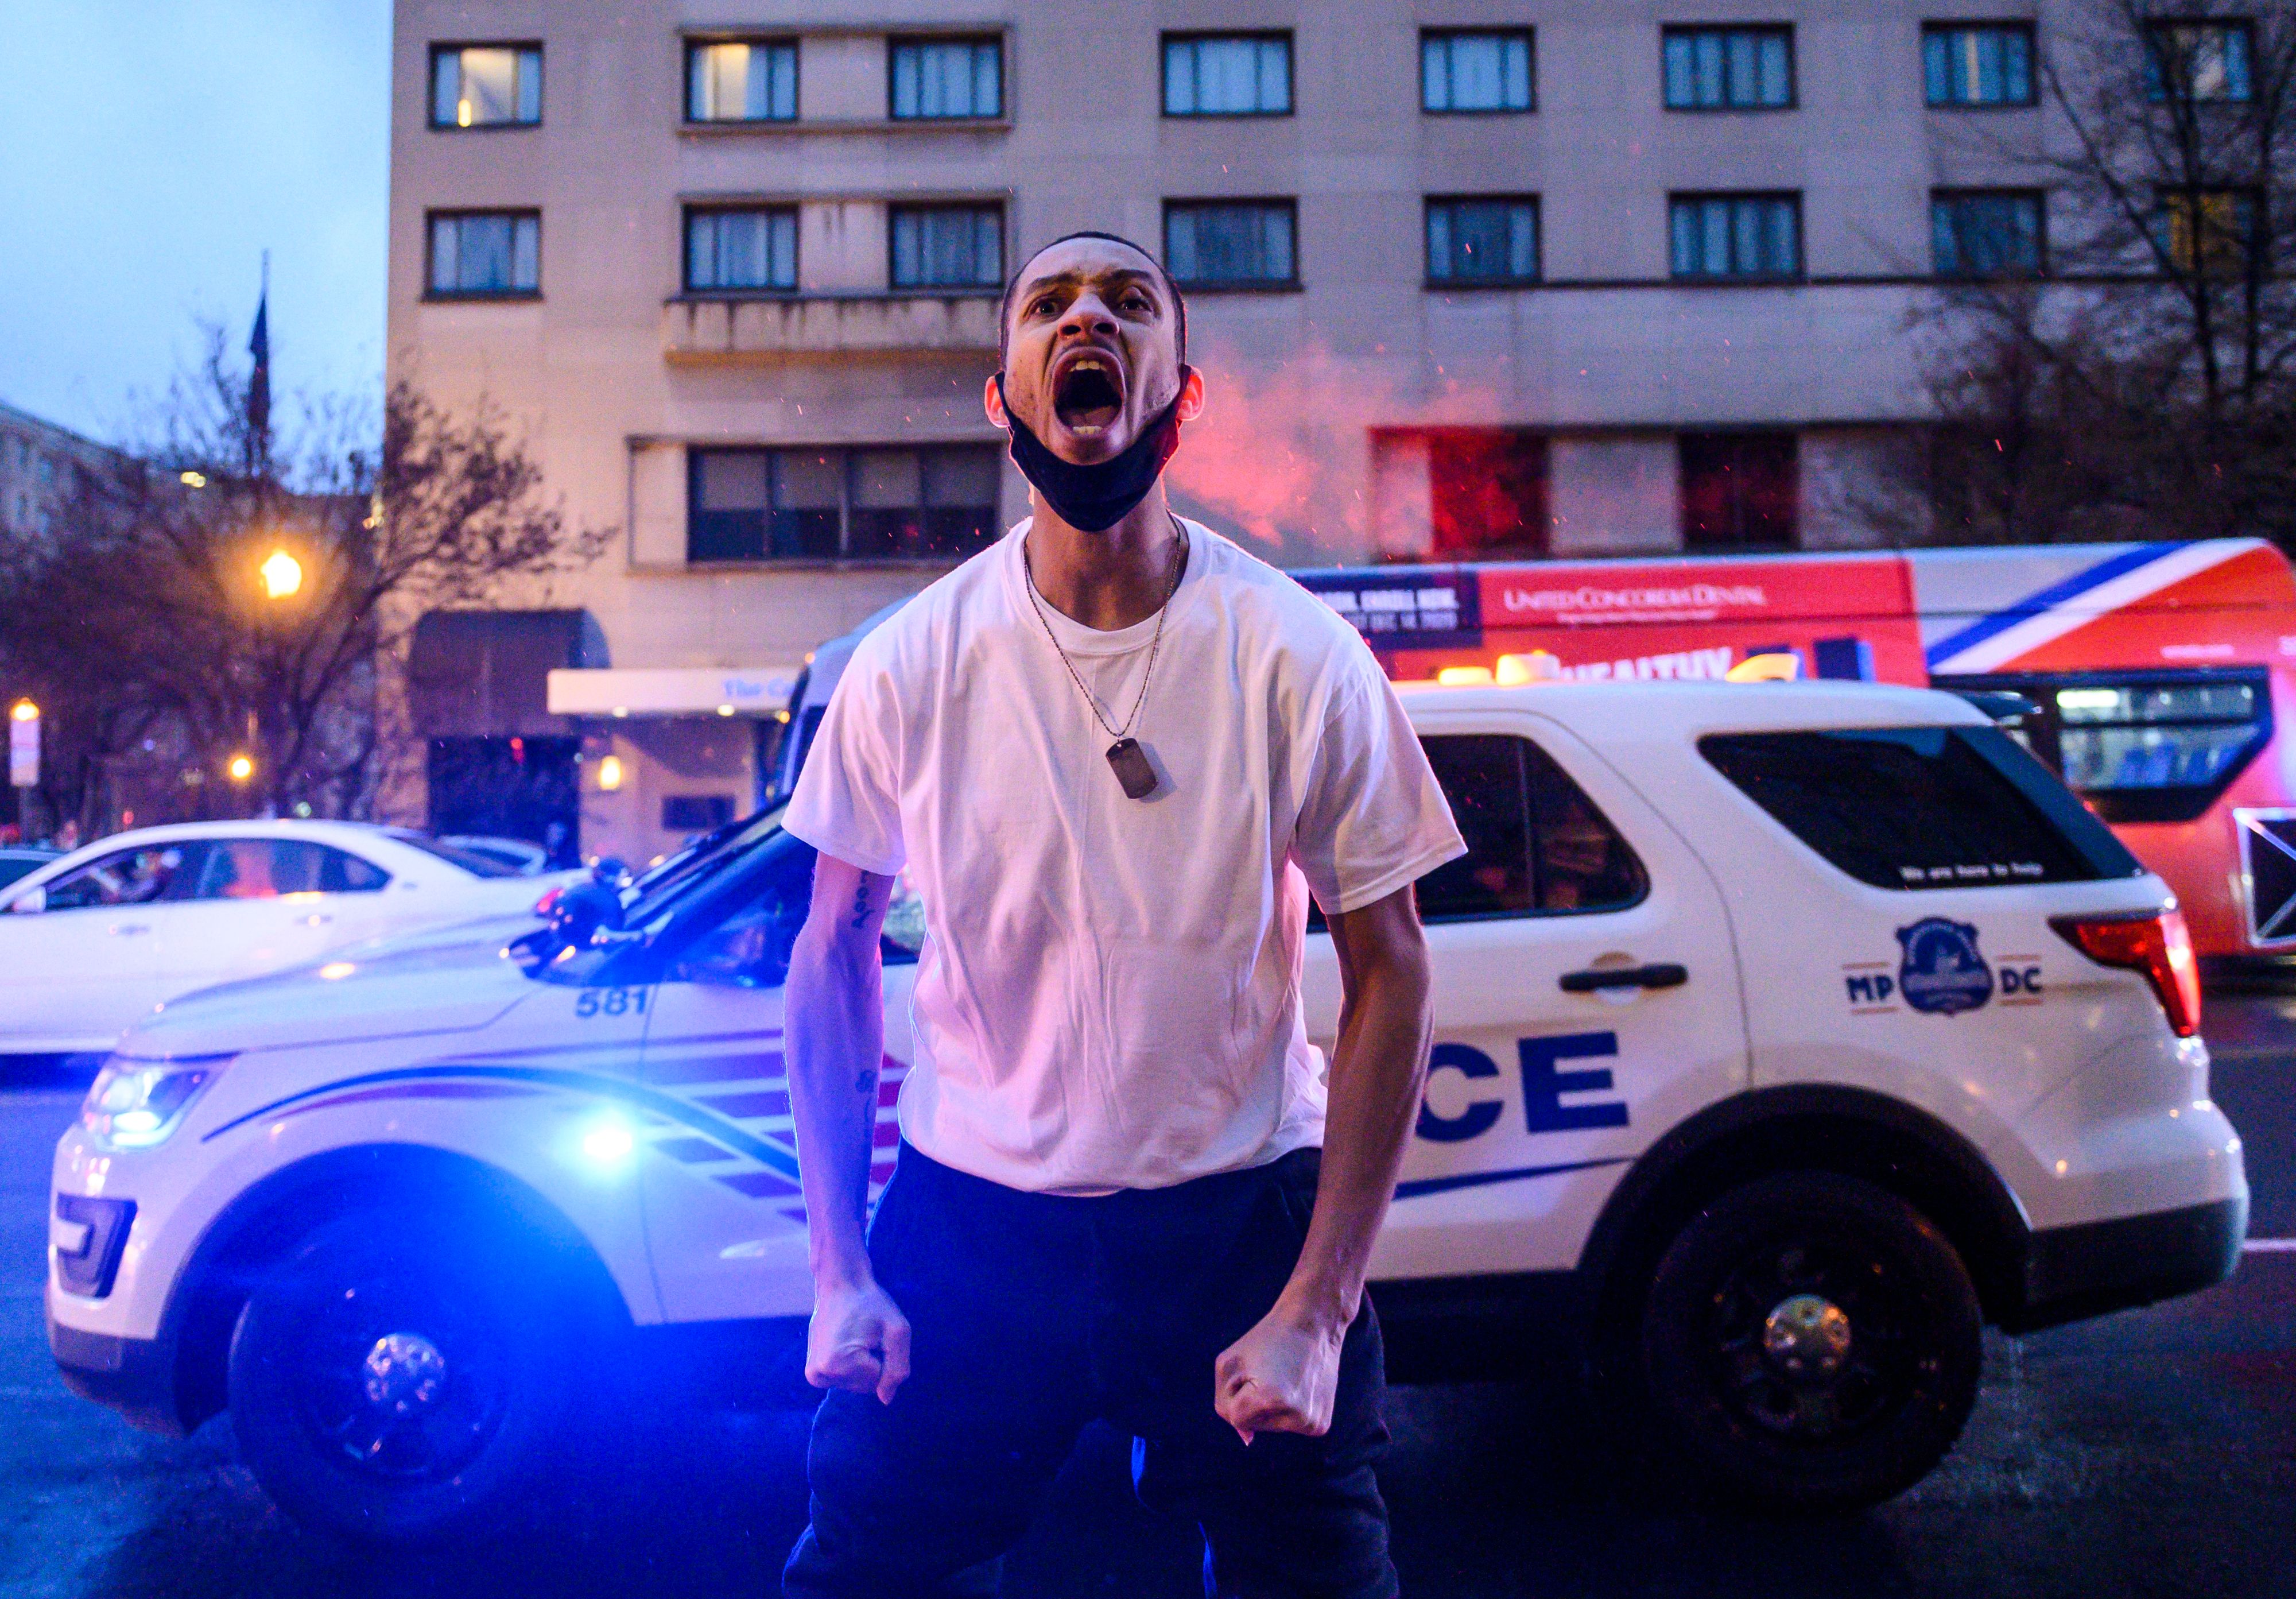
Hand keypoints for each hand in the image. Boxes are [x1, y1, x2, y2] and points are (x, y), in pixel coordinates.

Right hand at [806, 1276, 911, 1403]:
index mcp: (840, 1363)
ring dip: (862, 1364)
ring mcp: (814, 1375)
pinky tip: (845, 1345)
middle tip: (865, 1335)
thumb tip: (886, 1399)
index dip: (884, 1357)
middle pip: (866, 1386)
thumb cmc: (871, 1303)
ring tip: (855, 1337)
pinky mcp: (812, 1373)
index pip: (879, 1380)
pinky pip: (843, 1381)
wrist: (840, 1283)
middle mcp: (821, 1373)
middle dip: (873, 1362)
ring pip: (855, 1384)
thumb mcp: (897, 1330)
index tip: (873, 1334)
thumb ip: (898, 1367)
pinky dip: (850, 1367)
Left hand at [1213, 1306, 1345, 1444]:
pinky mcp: (1322, 1424)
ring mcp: (1312, 1423)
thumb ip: (1225, 1402)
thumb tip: (1247, 1439)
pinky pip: (1289, 1425)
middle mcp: (1296, 1417)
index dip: (1237, 1391)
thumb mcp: (1229, 1364)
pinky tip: (1298, 1386)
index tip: (1254, 1369)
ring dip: (1269, 1407)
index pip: (1235, 1417)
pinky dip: (1287, 1409)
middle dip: (1252, 1401)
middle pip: (1254, 1425)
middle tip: (1271, 1371)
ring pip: (1271, 1427)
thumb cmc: (1266, 1339)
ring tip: (1286, 1378)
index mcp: (1271, 1399)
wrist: (1313, 1323)